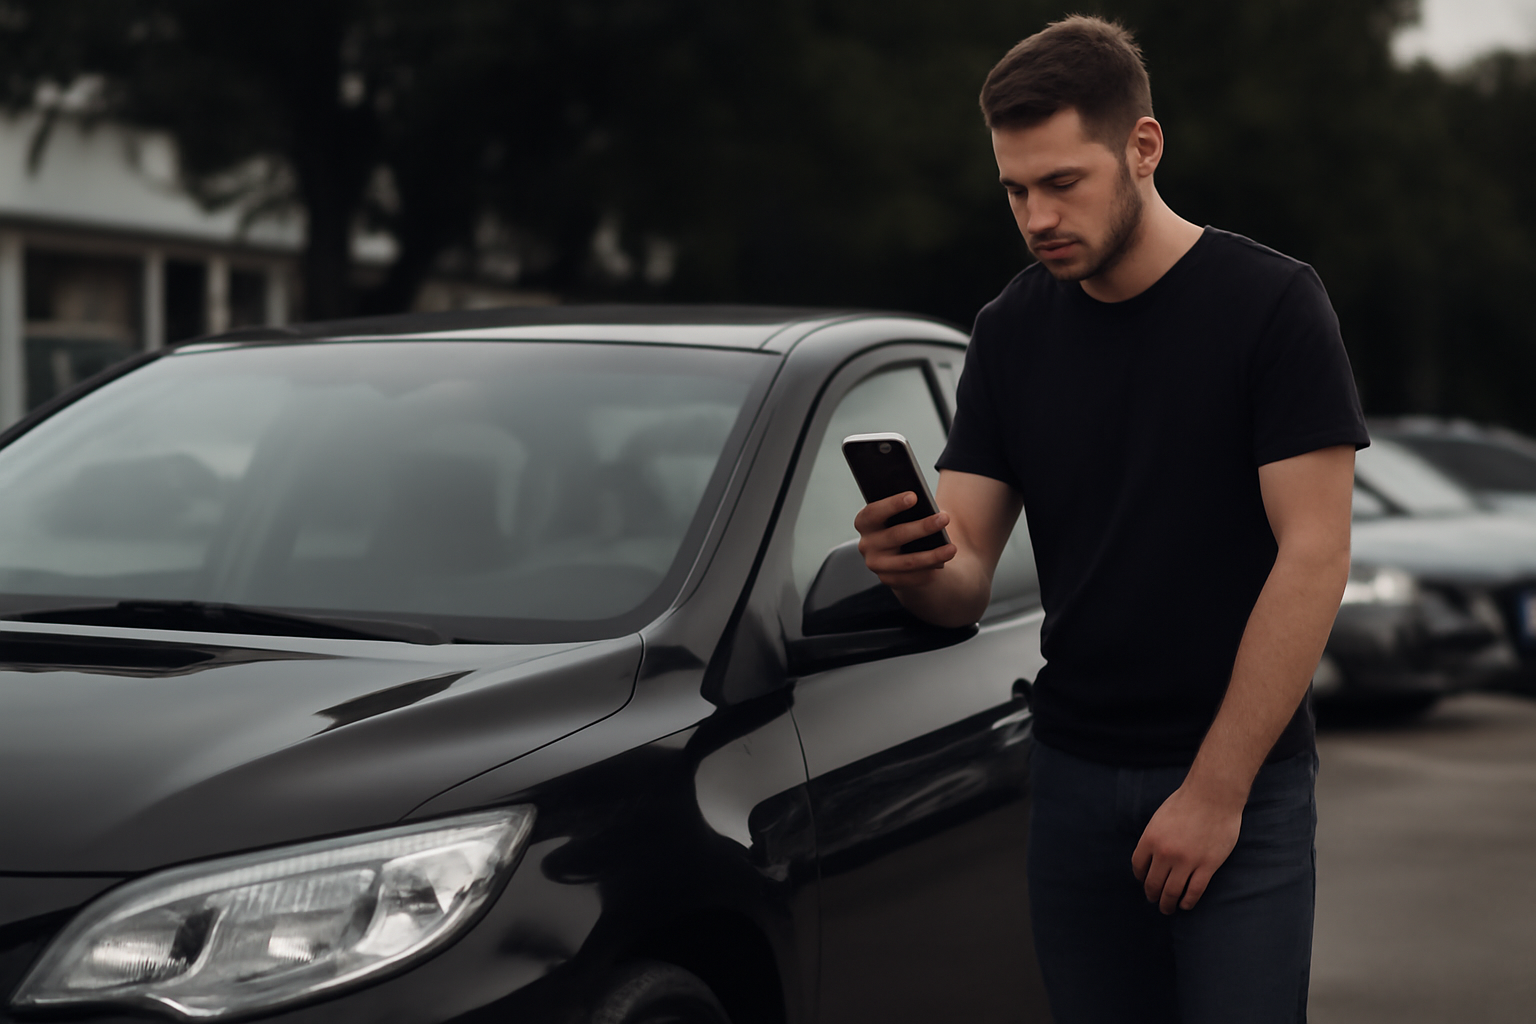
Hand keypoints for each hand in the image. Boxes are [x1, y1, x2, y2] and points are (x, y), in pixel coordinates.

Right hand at [852, 491, 955, 587]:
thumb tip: (929, 512)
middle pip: (896, 535)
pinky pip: (912, 576)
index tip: (914, 497)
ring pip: (908, 561)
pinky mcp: (889, 579)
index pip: (874, 512)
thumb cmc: (901, 522)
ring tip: (952, 548)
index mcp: (864, 522)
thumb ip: (907, 510)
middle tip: (945, 518)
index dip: (892, 504)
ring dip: (932, 554)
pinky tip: (944, 560)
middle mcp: (866, 544)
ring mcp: (877, 565)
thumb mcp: (899, 514)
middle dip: (922, 527)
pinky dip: (930, 568)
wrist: (898, 552)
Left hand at [1130, 783, 1242, 913]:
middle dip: (1152, 895)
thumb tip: (1151, 855)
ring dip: (1167, 904)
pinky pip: (1194, 891)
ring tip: (1168, 909)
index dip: (1140, 877)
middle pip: (1153, 883)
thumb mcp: (1160, 817)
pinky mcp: (1207, 866)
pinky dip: (1188, 901)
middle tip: (1154, 900)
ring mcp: (1186, 861)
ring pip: (1172, 892)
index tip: (1143, 881)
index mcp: (1150, 838)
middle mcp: (1165, 853)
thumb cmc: (1187, 801)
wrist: (1213, 796)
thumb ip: (1154, 837)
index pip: (1138, 866)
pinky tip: (1185, 904)